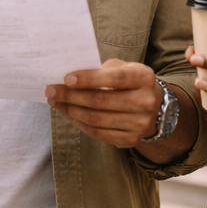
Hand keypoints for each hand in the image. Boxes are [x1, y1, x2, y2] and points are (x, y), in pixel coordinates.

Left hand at [46, 59, 165, 149]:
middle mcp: (145, 102)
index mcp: (144, 78)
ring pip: (96, 119)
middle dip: (71, 96)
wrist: (155, 107)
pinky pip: (98, 133)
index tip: (67, 78)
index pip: (115, 78)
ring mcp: (140, 124)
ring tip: (55, 102)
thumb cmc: (131, 82)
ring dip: (71, 111)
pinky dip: (79, 123)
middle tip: (51, 90)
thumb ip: (103, 70)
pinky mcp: (131, 140)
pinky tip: (68, 113)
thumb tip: (70, 79)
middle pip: (101, 101)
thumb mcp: (124, 68)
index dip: (89, 79)